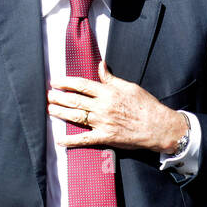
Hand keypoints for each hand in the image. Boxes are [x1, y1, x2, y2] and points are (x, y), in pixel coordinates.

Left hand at [47, 60, 187, 153]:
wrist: (158, 126)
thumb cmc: (146, 105)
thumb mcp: (129, 86)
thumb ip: (111, 78)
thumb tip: (101, 65)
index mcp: (108, 92)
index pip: (82, 85)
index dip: (66, 82)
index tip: (56, 82)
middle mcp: (102, 107)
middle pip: (75, 100)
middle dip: (59, 97)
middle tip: (48, 96)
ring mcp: (102, 123)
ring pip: (76, 117)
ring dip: (61, 113)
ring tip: (50, 109)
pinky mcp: (105, 137)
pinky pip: (84, 139)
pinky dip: (71, 141)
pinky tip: (60, 140)